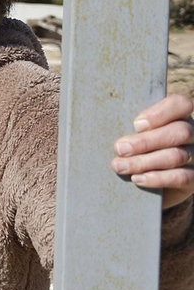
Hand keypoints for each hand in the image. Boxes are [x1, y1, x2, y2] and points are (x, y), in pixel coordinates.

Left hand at [111, 94, 193, 208]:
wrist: (146, 186)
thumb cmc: (132, 151)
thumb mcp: (130, 135)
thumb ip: (126, 128)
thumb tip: (105, 130)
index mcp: (178, 117)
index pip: (181, 104)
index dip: (161, 112)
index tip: (136, 124)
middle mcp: (191, 134)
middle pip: (179, 131)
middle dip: (146, 141)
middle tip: (120, 148)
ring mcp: (193, 156)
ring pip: (176, 155)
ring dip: (144, 161)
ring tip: (120, 166)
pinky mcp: (193, 179)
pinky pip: (181, 177)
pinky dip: (157, 178)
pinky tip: (137, 179)